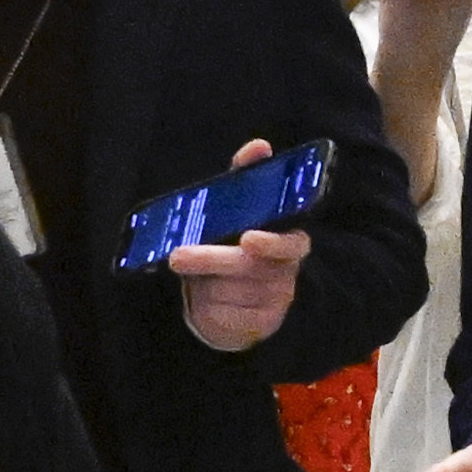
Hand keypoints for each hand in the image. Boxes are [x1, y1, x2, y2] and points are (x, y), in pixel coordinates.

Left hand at [163, 135, 313, 354]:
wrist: (230, 299)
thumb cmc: (233, 246)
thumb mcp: (237, 213)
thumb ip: (247, 179)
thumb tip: (260, 146)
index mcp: (286, 242)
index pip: (293, 243)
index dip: (274, 242)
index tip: (248, 238)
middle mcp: (286, 272)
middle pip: (249, 267)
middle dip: (211, 259)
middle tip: (179, 256)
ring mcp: (276, 301)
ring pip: (232, 291)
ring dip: (206, 283)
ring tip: (195, 276)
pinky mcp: (260, 325)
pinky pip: (227, 316)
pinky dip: (209, 307)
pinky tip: (206, 300)